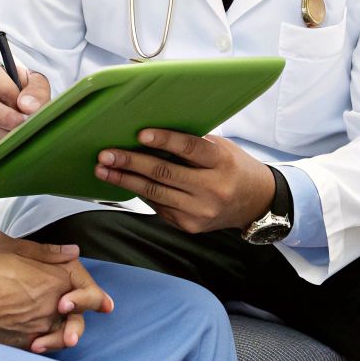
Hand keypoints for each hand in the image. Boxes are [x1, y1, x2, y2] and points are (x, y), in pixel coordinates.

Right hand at [0, 59, 52, 152]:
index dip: (7, 90)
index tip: (24, 104)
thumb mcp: (35, 82)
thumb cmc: (24, 90)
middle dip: (2, 116)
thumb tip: (28, 107)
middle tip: (22, 124)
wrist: (18, 104)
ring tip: (20, 137)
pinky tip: (13, 146)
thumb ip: (36, 90)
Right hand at [0, 242, 110, 353]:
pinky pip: (41, 346)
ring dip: (62, 335)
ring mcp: (37, 327)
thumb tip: (73, 253)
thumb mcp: (18, 250)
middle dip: (79, 320)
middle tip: (79, 325)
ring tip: (62, 338)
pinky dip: (43, 343)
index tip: (106, 305)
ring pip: (60, 334)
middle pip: (77, 319)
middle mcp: (51, 306)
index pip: (89, 293)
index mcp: (55, 281)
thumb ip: (50, 253)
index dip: (99, 299)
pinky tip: (37, 341)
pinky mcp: (22, 343)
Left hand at [95, 130, 275, 233]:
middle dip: (131, 163)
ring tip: (103, 170)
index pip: (190, 149)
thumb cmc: (234, 167)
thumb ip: (192, 144)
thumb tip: (150, 134)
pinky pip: (159, 207)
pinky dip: (141, 194)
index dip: (164, 141)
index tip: (140, 134)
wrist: (255, 203)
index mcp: (222, 163)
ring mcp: (200, 211)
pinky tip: (125, 183)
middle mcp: (212, 189)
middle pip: (165, 174)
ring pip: (155, 193)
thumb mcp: (221, 148)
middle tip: (106, 155)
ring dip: (125, 181)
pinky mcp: (190, 226)